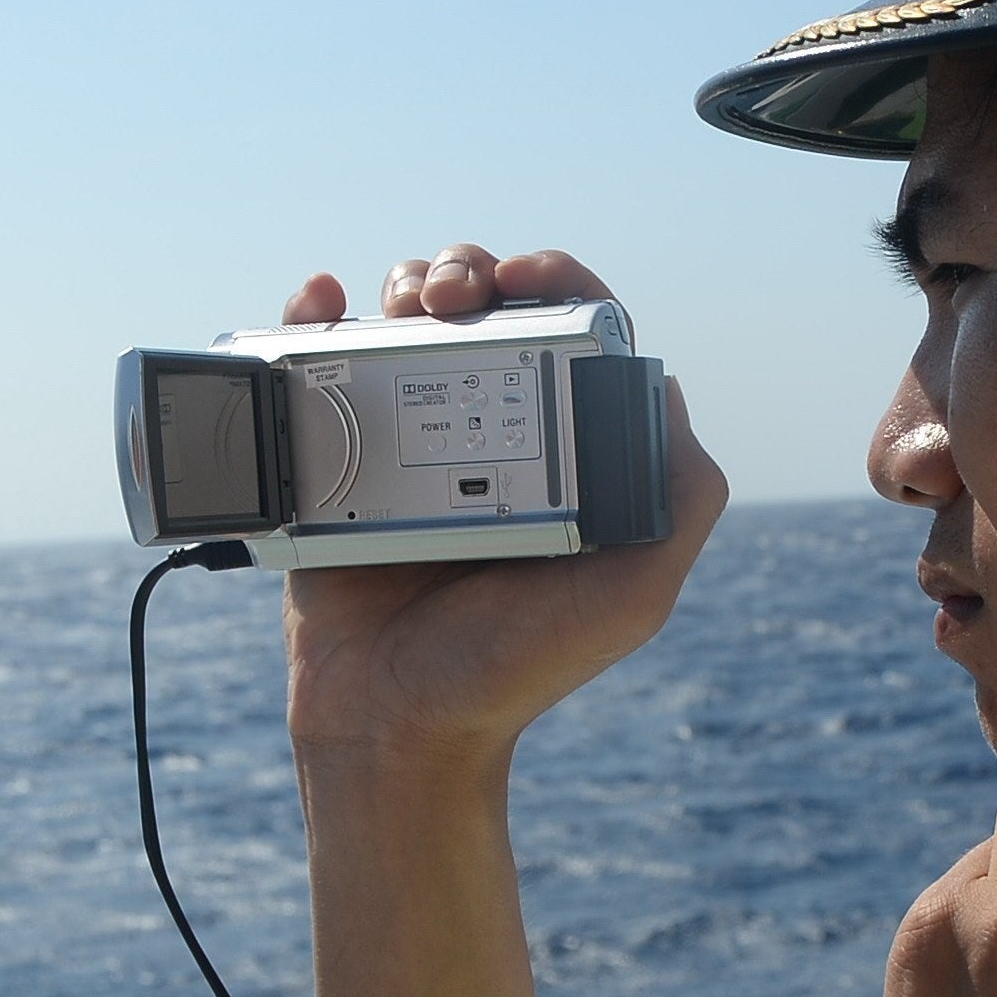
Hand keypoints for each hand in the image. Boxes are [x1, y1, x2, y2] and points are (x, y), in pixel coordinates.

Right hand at [272, 243, 729, 766]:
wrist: (398, 723)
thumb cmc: (517, 668)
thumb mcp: (633, 595)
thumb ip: (680, 500)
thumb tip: (666, 386)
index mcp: (562, 448)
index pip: (568, 330)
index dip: (554, 282)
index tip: (524, 276)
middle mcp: (488, 431)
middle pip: (480, 308)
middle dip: (465, 274)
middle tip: (449, 300)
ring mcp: (409, 439)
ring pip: (407, 322)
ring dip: (402, 286)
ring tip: (395, 309)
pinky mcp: (339, 458)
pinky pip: (323, 365)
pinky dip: (316, 315)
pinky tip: (322, 299)